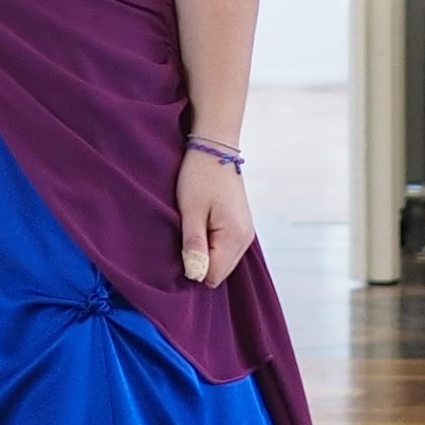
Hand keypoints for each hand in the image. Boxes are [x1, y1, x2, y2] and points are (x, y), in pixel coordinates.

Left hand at [176, 147, 254, 289]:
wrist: (215, 148)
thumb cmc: (200, 176)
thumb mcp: (191, 210)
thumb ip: (194, 244)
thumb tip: (195, 275)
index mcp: (234, 237)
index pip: (212, 276)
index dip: (192, 269)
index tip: (179, 249)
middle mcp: (245, 239)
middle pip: (219, 272)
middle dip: (199, 263)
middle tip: (183, 236)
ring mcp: (245, 233)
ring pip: (222, 262)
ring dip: (205, 253)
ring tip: (192, 228)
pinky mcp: (241, 227)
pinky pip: (225, 250)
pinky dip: (211, 245)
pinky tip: (200, 228)